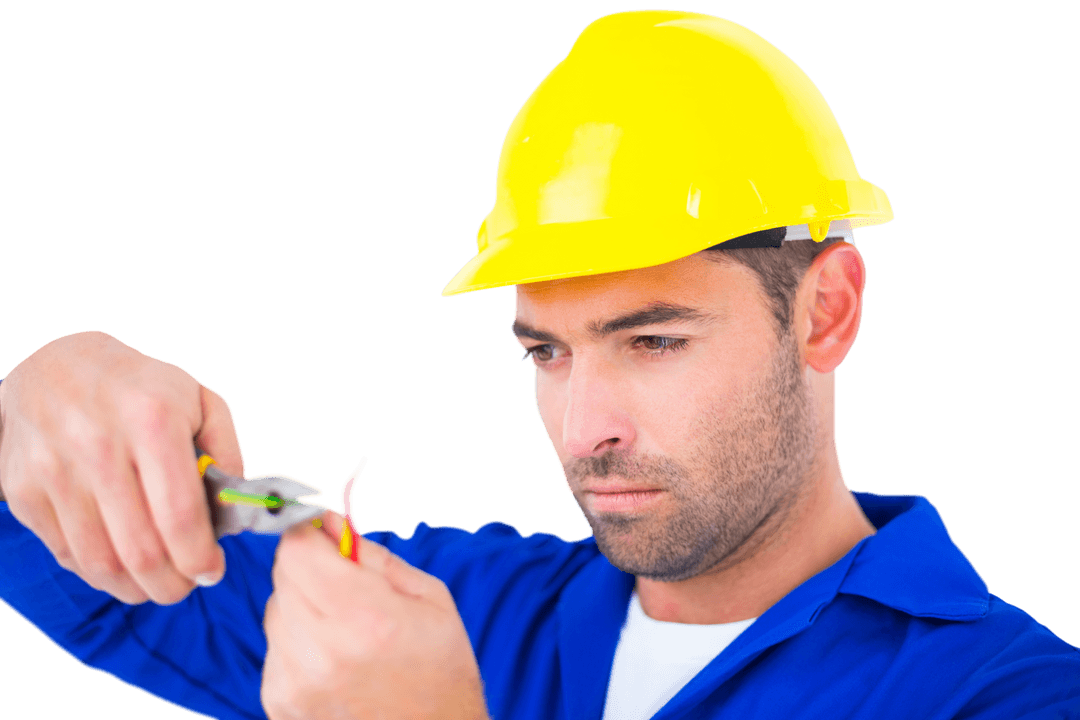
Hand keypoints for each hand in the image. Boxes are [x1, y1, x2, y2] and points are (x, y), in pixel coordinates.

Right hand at [0, 330, 242, 604]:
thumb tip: (233, 511)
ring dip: (136, 588)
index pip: (180, 516)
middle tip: (187, 585)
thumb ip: (227, 452)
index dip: (200, 559)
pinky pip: (67, 555)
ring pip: (101, 563)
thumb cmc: (140, 387)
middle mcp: (98, 446)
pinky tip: (122, 564)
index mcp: (152, 421)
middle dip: (172, 585)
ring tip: (157, 583)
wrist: (55, 366)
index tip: (212, 571)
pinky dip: (100, 573)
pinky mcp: (24, 492)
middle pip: (141, 551)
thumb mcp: (199, 398)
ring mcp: (54, 472)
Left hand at [262, 508, 489, 719]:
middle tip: (346, 584)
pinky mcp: (280, 703)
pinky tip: (334, 658)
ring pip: (275, 610)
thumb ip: (372, 555)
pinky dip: (297, 641)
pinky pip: (275, 646)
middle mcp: (321, 652)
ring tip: (345, 629)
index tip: (328, 535)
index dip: (311, 533)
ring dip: (302, 605)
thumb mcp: (428, 597)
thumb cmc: (441, 670)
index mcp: (366, 618)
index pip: (299, 549)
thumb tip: (331, 521)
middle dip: (310, 566)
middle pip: (283, 576)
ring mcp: (294, 683)